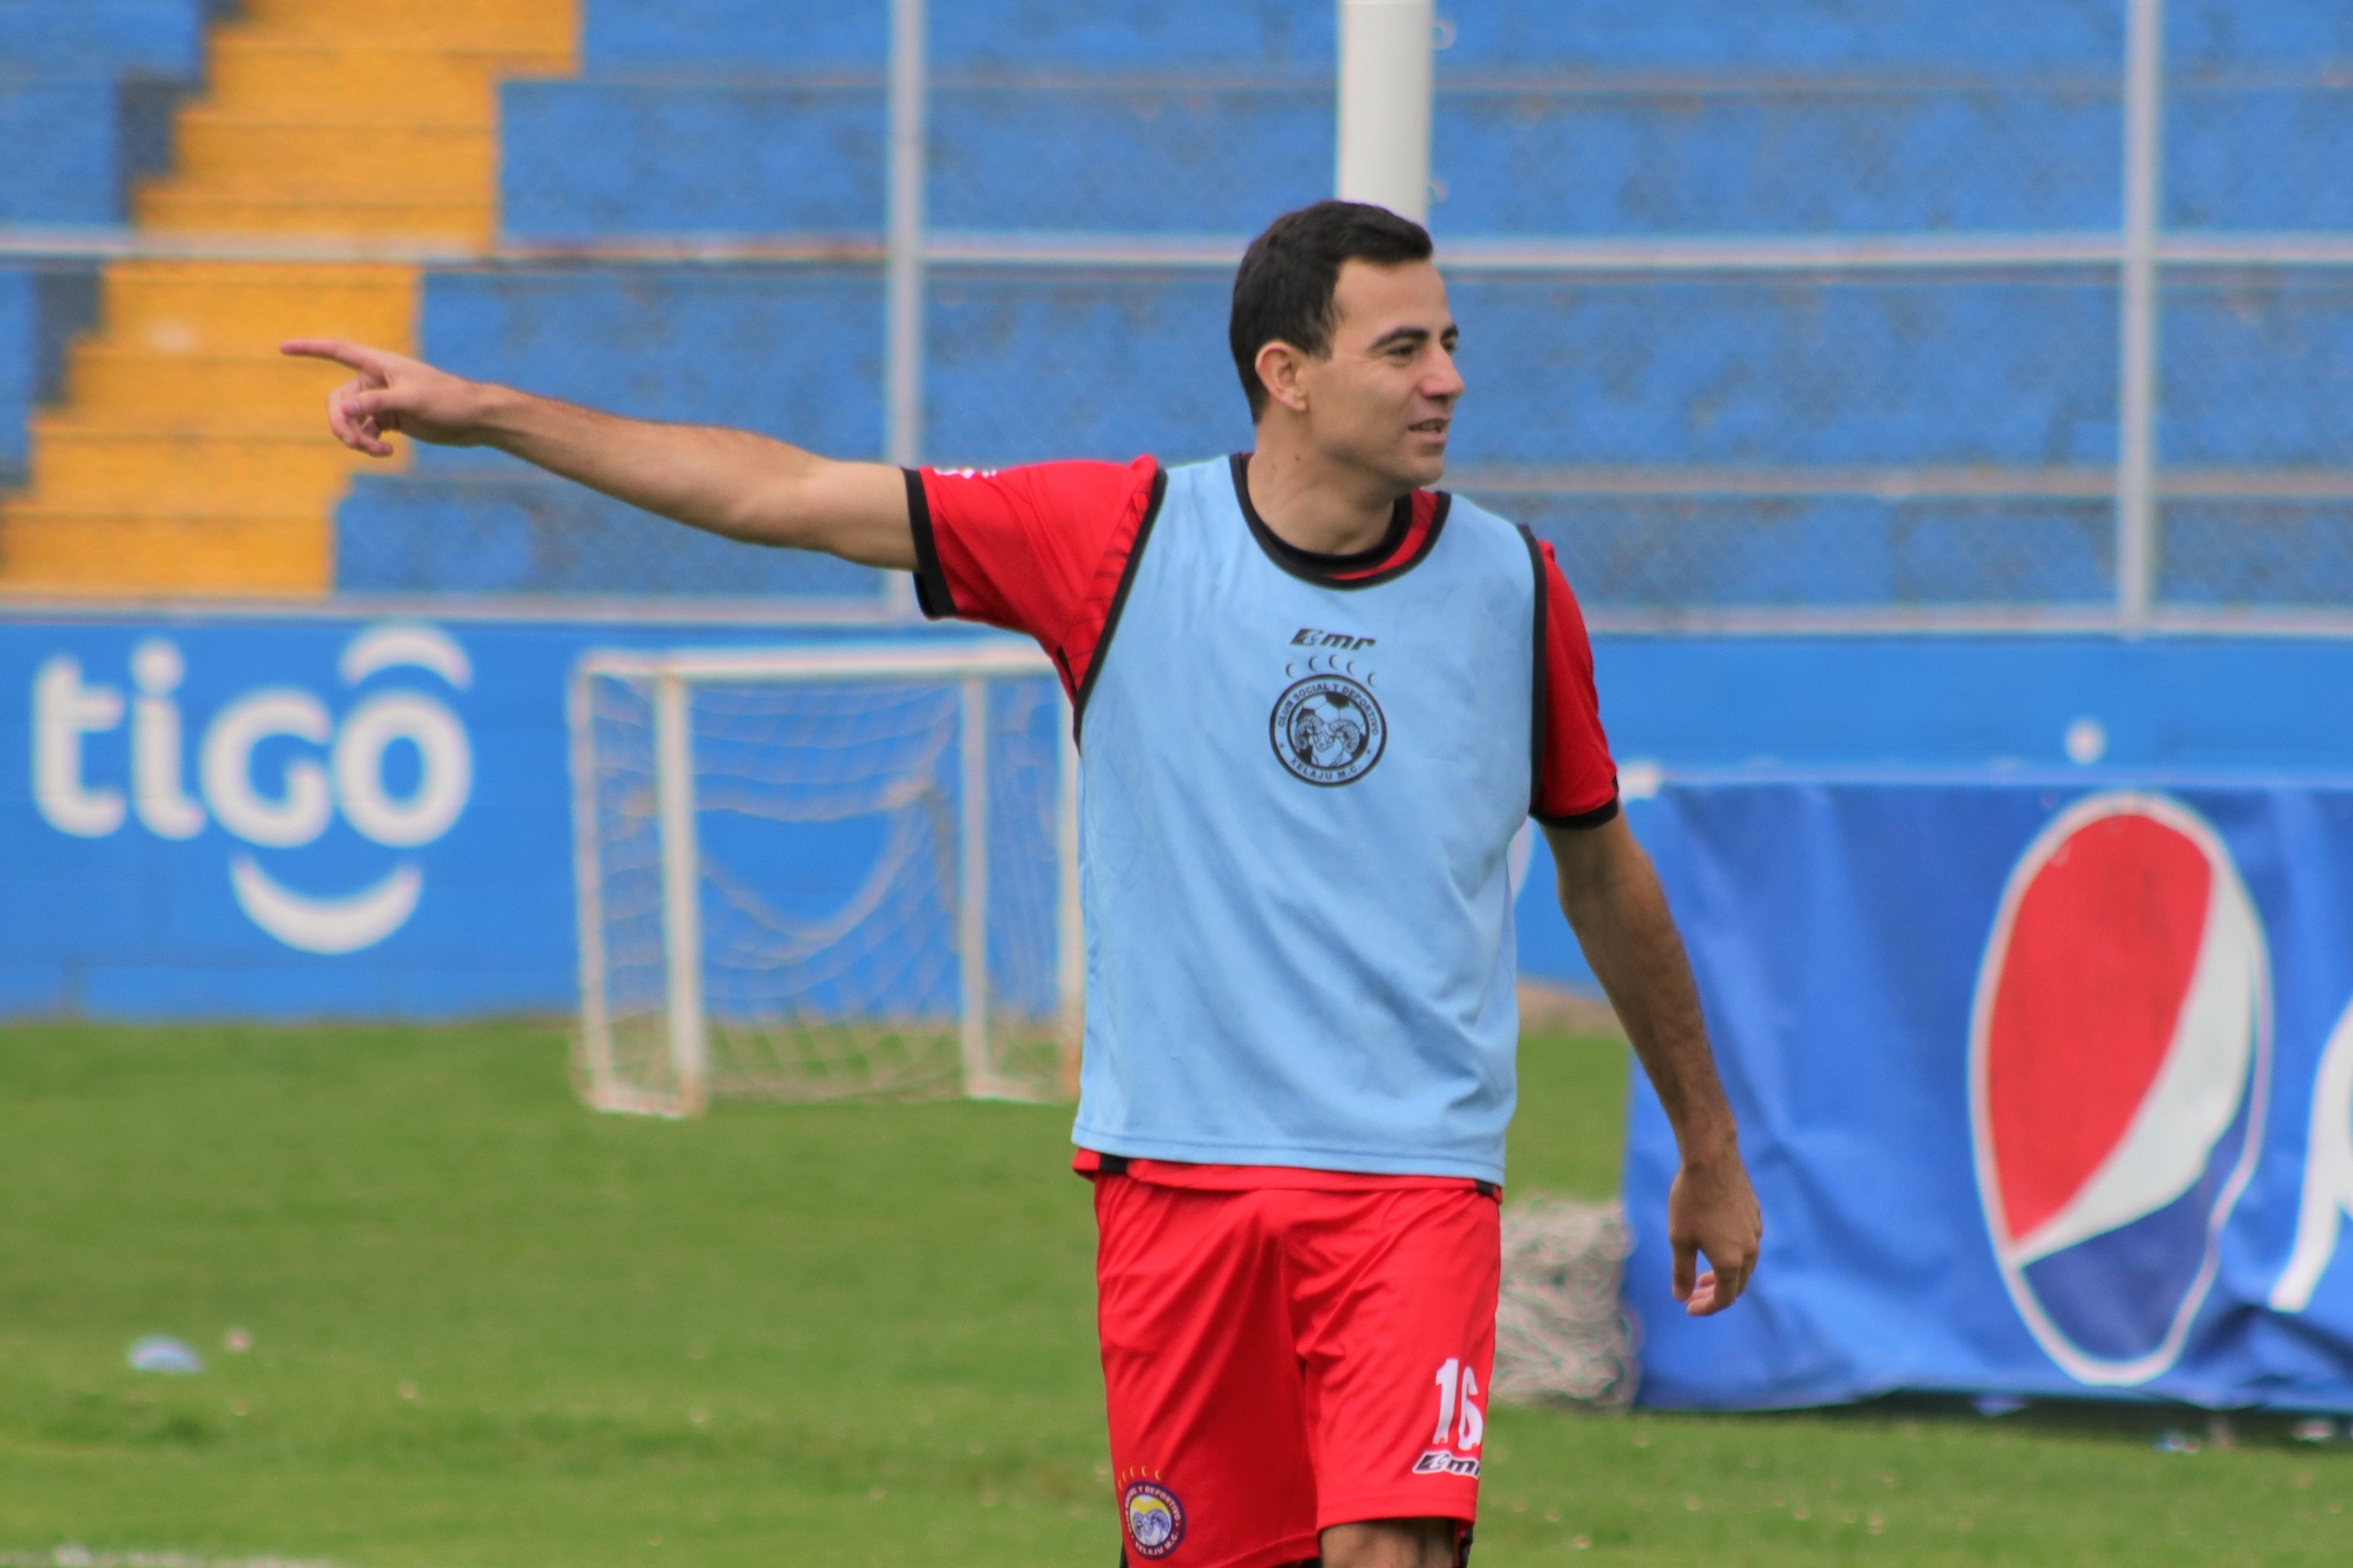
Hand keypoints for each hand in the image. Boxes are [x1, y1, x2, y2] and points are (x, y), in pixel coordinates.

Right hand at [280, 338, 495, 457]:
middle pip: (338, 401)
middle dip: (341, 423)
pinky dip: (369, 443)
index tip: (283, 347)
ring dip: (356, 438)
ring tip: (376, 450)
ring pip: (350, 420)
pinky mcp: (390, 419)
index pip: (337, 350)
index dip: (309, 348)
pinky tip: (386, 451)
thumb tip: (345, 410)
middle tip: (355, 443)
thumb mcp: (410, 400)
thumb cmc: (447, 400)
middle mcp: (375, 380)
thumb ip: (376, 403)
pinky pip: (365, 431)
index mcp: (378, 364)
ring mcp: (381, 401)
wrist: (473, 419)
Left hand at [1668, 1148, 1760, 1315]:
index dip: (1706, 1307)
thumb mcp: (1679, 1240)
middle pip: (1737, 1284)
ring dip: (1724, 1274)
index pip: (1724, 1298)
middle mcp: (1749, 1250)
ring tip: (1703, 1272)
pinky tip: (1714, 1243)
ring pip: (1745, 1265)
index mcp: (1731, 1261)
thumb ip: (1682, 1272)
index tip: (1688, 1307)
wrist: (1711, 1159)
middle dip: (1714, 1294)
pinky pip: (1747, 1244)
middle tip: (1693, 1292)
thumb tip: (1681, 1297)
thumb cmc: (1690, 1200)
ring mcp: (1755, 1231)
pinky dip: (1732, 1254)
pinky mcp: (1754, 1214)